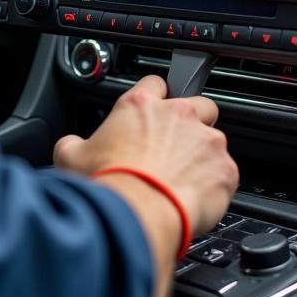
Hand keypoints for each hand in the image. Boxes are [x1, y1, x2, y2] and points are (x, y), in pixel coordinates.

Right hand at [54, 75, 238, 237]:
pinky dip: (216, 184)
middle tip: (176, 147)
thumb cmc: (108, 183)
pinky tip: (198, 199)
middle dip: (192, 120)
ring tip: (185, 181)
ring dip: (203, 156)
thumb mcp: (72, 157)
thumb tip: (69, 146)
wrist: (138, 214)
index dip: (155, 96)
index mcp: (140, 106)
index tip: (152, 112)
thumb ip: (73, 144)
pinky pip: (227, 172)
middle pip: (197, 103)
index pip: (155, 82)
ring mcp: (206, 141)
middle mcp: (178, 115)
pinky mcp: (226, 169)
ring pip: (214, 140)